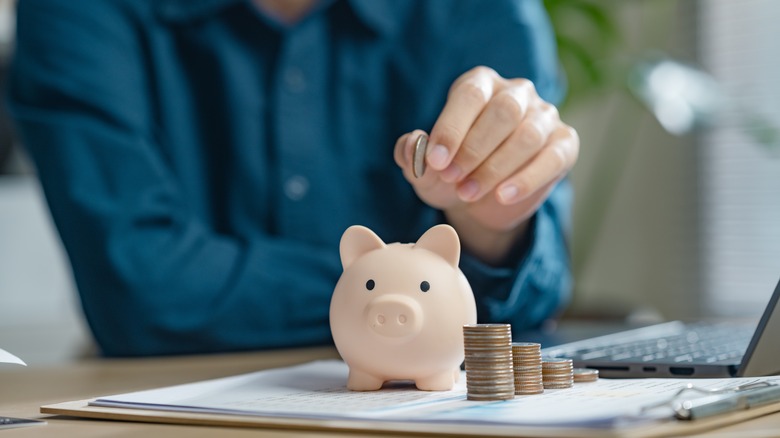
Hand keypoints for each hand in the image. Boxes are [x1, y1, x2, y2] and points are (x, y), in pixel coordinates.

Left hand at [394, 66, 578, 263]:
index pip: (470, 95)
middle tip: (451, 178)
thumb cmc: (452, 172)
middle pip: (503, 111)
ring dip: (495, 168)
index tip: (435, 161)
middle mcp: (516, 92)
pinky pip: (552, 158)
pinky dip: (526, 179)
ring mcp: (544, 116)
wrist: (482, 203)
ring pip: (527, 135)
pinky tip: (502, 196)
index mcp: (480, 84)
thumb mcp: (425, 168)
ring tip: (467, 193)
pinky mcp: (564, 143)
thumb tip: (413, 143)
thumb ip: (412, 153)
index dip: (452, 128)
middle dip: (473, 149)